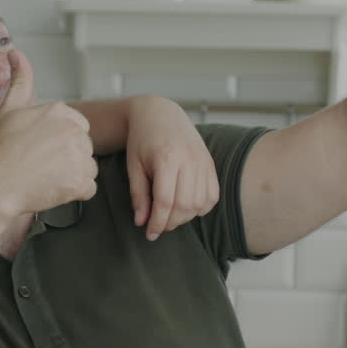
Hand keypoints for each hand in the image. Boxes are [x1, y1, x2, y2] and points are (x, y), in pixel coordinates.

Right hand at [0, 51, 97, 216]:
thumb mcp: (9, 109)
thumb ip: (20, 80)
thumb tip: (16, 53)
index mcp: (59, 111)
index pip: (77, 127)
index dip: (60, 141)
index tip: (42, 149)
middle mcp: (73, 130)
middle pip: (83, 147)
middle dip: (67, 158)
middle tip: (41, 165)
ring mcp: (78, 156)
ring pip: (87, 167)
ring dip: (72, 175)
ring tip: (46, 177)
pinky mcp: (80, 181)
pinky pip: (88, 188)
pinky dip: (74, 192)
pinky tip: (53, 188)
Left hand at [126, 96, 218, 240]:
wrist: (160, 113)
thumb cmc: (142, 140)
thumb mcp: (133, 166)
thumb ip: (138, 195)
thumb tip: (141, 222)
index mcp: (167, 158)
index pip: (165, 201)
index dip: (157, 222)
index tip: (150, 233)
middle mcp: (189, 159)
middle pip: (185, 205)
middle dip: (171, 222)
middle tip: (158, 226)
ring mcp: (203, 161)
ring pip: (200, 203)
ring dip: (185, 217)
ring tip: (170, 216)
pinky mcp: (210, 163)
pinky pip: (212, 195)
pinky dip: (201, 208)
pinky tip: (187, 207)